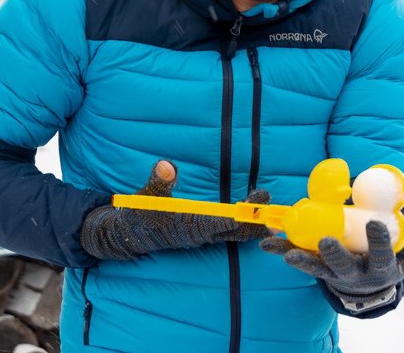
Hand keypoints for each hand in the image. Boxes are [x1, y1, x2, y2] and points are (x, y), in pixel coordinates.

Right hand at [80, 160, 272, 259]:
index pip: (222, 221)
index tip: (260, 201)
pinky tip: (254, 220)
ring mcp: (201, 237)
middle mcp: (199, 235)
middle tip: (276, 210)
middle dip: (256, 221)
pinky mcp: (200, 235)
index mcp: (189, 226)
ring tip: (273, 218)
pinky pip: (227, 234)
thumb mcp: (145, 197)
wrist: (126, 237)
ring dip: (252, 226)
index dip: (243, 213)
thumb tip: (167, 165)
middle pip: (235, 232)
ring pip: (233, 235)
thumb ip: (158, 181)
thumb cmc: (138, 216)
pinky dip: (242, 228)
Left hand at [260, 214, 403, 310]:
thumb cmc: (394, 259)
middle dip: (335, 255)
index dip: (378, 241)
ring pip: (317, 269)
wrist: (372, 284)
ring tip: (287, 252)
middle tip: (326, 241)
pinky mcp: (318, 269)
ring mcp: (334, 274)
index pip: (381, 255)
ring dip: (301, 260)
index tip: (374, 224)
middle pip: (344, 267)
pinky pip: (300, 260)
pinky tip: (267, 244)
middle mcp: (356, 274)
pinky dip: (284, 252)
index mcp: (381, 267)